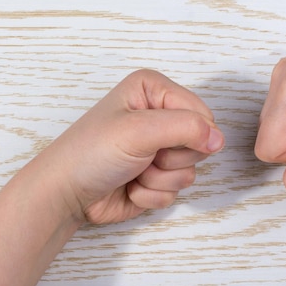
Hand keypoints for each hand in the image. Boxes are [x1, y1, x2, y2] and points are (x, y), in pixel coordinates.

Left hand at [47, 69, 224, 223]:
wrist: (65, 193)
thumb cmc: (91, 153)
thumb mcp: (138, 130)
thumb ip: (185, 128)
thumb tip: (220, 139)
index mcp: (153, 91)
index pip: (202, 113)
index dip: (191, 133)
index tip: (160, 141)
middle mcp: (158, 117)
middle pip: (200, 143)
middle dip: (171, 158)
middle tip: (143, 156)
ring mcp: (157, 150)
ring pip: (189, 171)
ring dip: (159, 179)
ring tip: (132, 172)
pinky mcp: (156, 179)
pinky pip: (176, 192)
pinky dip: (152, 194)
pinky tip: (129, 187)